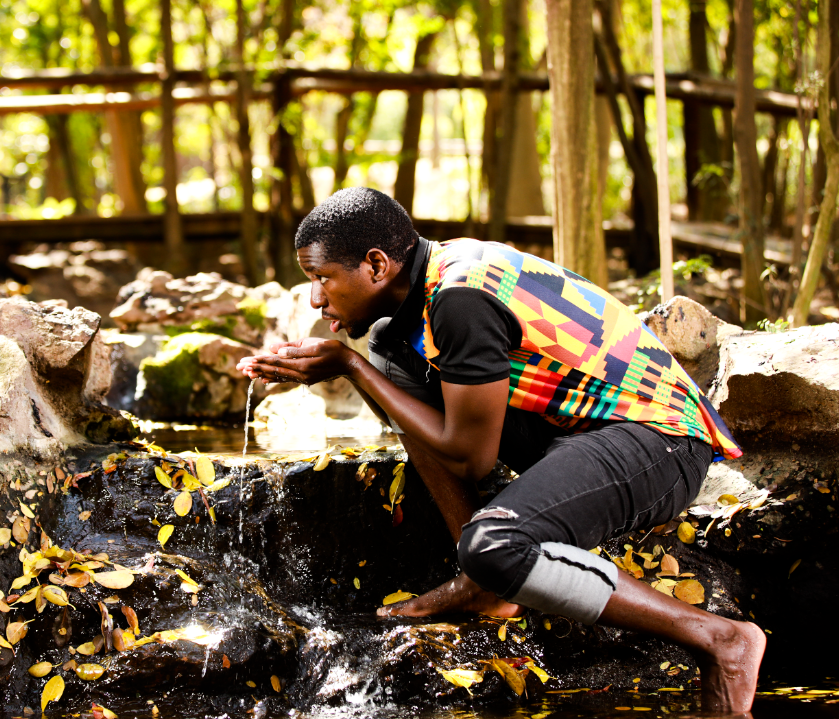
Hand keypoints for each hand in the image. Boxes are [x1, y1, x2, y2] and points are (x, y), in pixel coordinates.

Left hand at [236, 338, 357, 385]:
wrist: (348, 364)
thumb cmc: (334, 350)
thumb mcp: (316, 345)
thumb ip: (295, 349)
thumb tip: (276, 350)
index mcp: (302, 365)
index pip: (276, 362)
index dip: (260, 360)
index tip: (246, 360)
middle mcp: (300, 374)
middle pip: (274, 370)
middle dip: (256, 367)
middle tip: (239, 366)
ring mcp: (303, 378)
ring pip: (278, 375)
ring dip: (262, 373)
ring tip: (247, 373)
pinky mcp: (305, 378)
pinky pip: (285, 379)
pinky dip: (274, 378)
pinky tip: (265, 380)